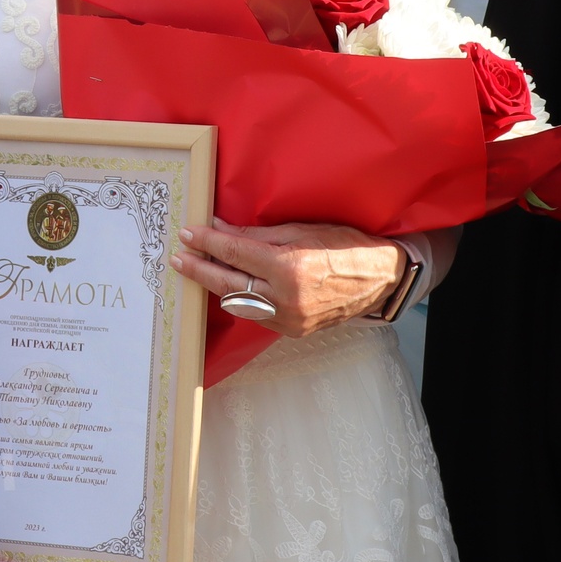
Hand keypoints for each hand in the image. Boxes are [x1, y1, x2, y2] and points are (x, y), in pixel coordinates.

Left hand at [169, 219, 405, 337]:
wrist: (381, 279)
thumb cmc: (345, 246)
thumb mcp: (302, 230)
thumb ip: (258, 235)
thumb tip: (222, 230)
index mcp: (289, 268)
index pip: (235, 253)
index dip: (208, 242)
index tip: (189, 233)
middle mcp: (286, 298)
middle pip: (228, 283)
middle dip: (200, 268)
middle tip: (179, 257)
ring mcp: (289, 319)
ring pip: (238, 303)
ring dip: (217, 285)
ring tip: (198, 269)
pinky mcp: (292, 331)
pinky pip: (256, 315)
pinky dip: (240, 300)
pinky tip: (229, 286)